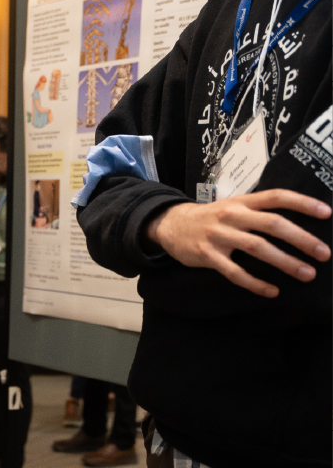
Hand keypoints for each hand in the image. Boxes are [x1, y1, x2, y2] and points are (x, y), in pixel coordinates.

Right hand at [146, 189, 331, 297]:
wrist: (171, 224)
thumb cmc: (212, 218)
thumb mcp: (234, 206)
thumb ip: (260, 212)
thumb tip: (299, 223)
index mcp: (242, 202)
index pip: (276, 197)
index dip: (302, 203)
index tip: (327, 213)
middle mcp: (232, 216)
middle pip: (271, 224)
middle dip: (301, 239)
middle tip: (323, 253)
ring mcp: (218, 235)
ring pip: (257, 247)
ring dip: (285, 262)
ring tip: (307, 274)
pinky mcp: (207, 255)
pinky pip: (234, 272)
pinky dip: (255, 283)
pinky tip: (272, 291)